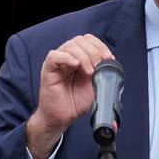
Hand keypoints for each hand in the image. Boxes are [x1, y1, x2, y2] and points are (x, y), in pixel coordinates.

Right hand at [27, 34, 114, 158]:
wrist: (62, 118)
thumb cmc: (76, 103)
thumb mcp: (95, 86)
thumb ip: (102, 72)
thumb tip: (111, 60)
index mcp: (79, 58)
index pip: (88, 40)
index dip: (99, 45)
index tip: (108, 57)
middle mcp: (67, 58)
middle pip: (80, 40)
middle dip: (94, 51)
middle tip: (99, 66)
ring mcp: (57, 63)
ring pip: (70, 46)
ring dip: (84, 56)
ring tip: (89, 71)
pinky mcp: (48, 70)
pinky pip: (54, 56)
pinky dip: (67, 57)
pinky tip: (76, 65)